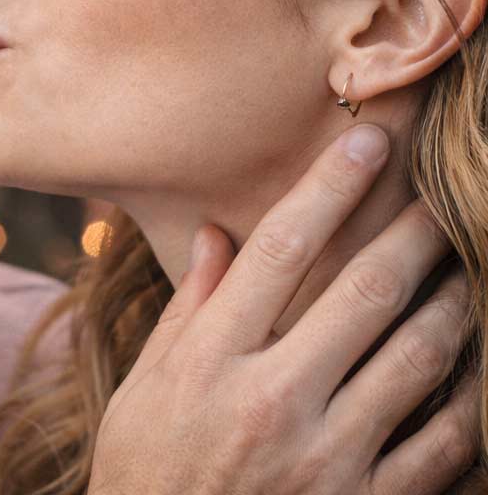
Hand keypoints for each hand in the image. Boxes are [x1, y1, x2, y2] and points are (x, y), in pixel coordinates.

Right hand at [87, 125, 478, 494]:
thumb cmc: (148, 468)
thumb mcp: (147, 384)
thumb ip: (189, 307)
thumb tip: (215, 233)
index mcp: (212, 359)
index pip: (279, 251)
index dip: (328, 188)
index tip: (365, 141)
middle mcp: (272, 400)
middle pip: (363, 293)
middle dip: (413, 233)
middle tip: (444, 192)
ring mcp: (326, 460)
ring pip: (416, 360)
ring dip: (453, 303)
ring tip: (470, 266)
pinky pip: (442, 446)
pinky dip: (469, 398)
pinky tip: (476, 363)